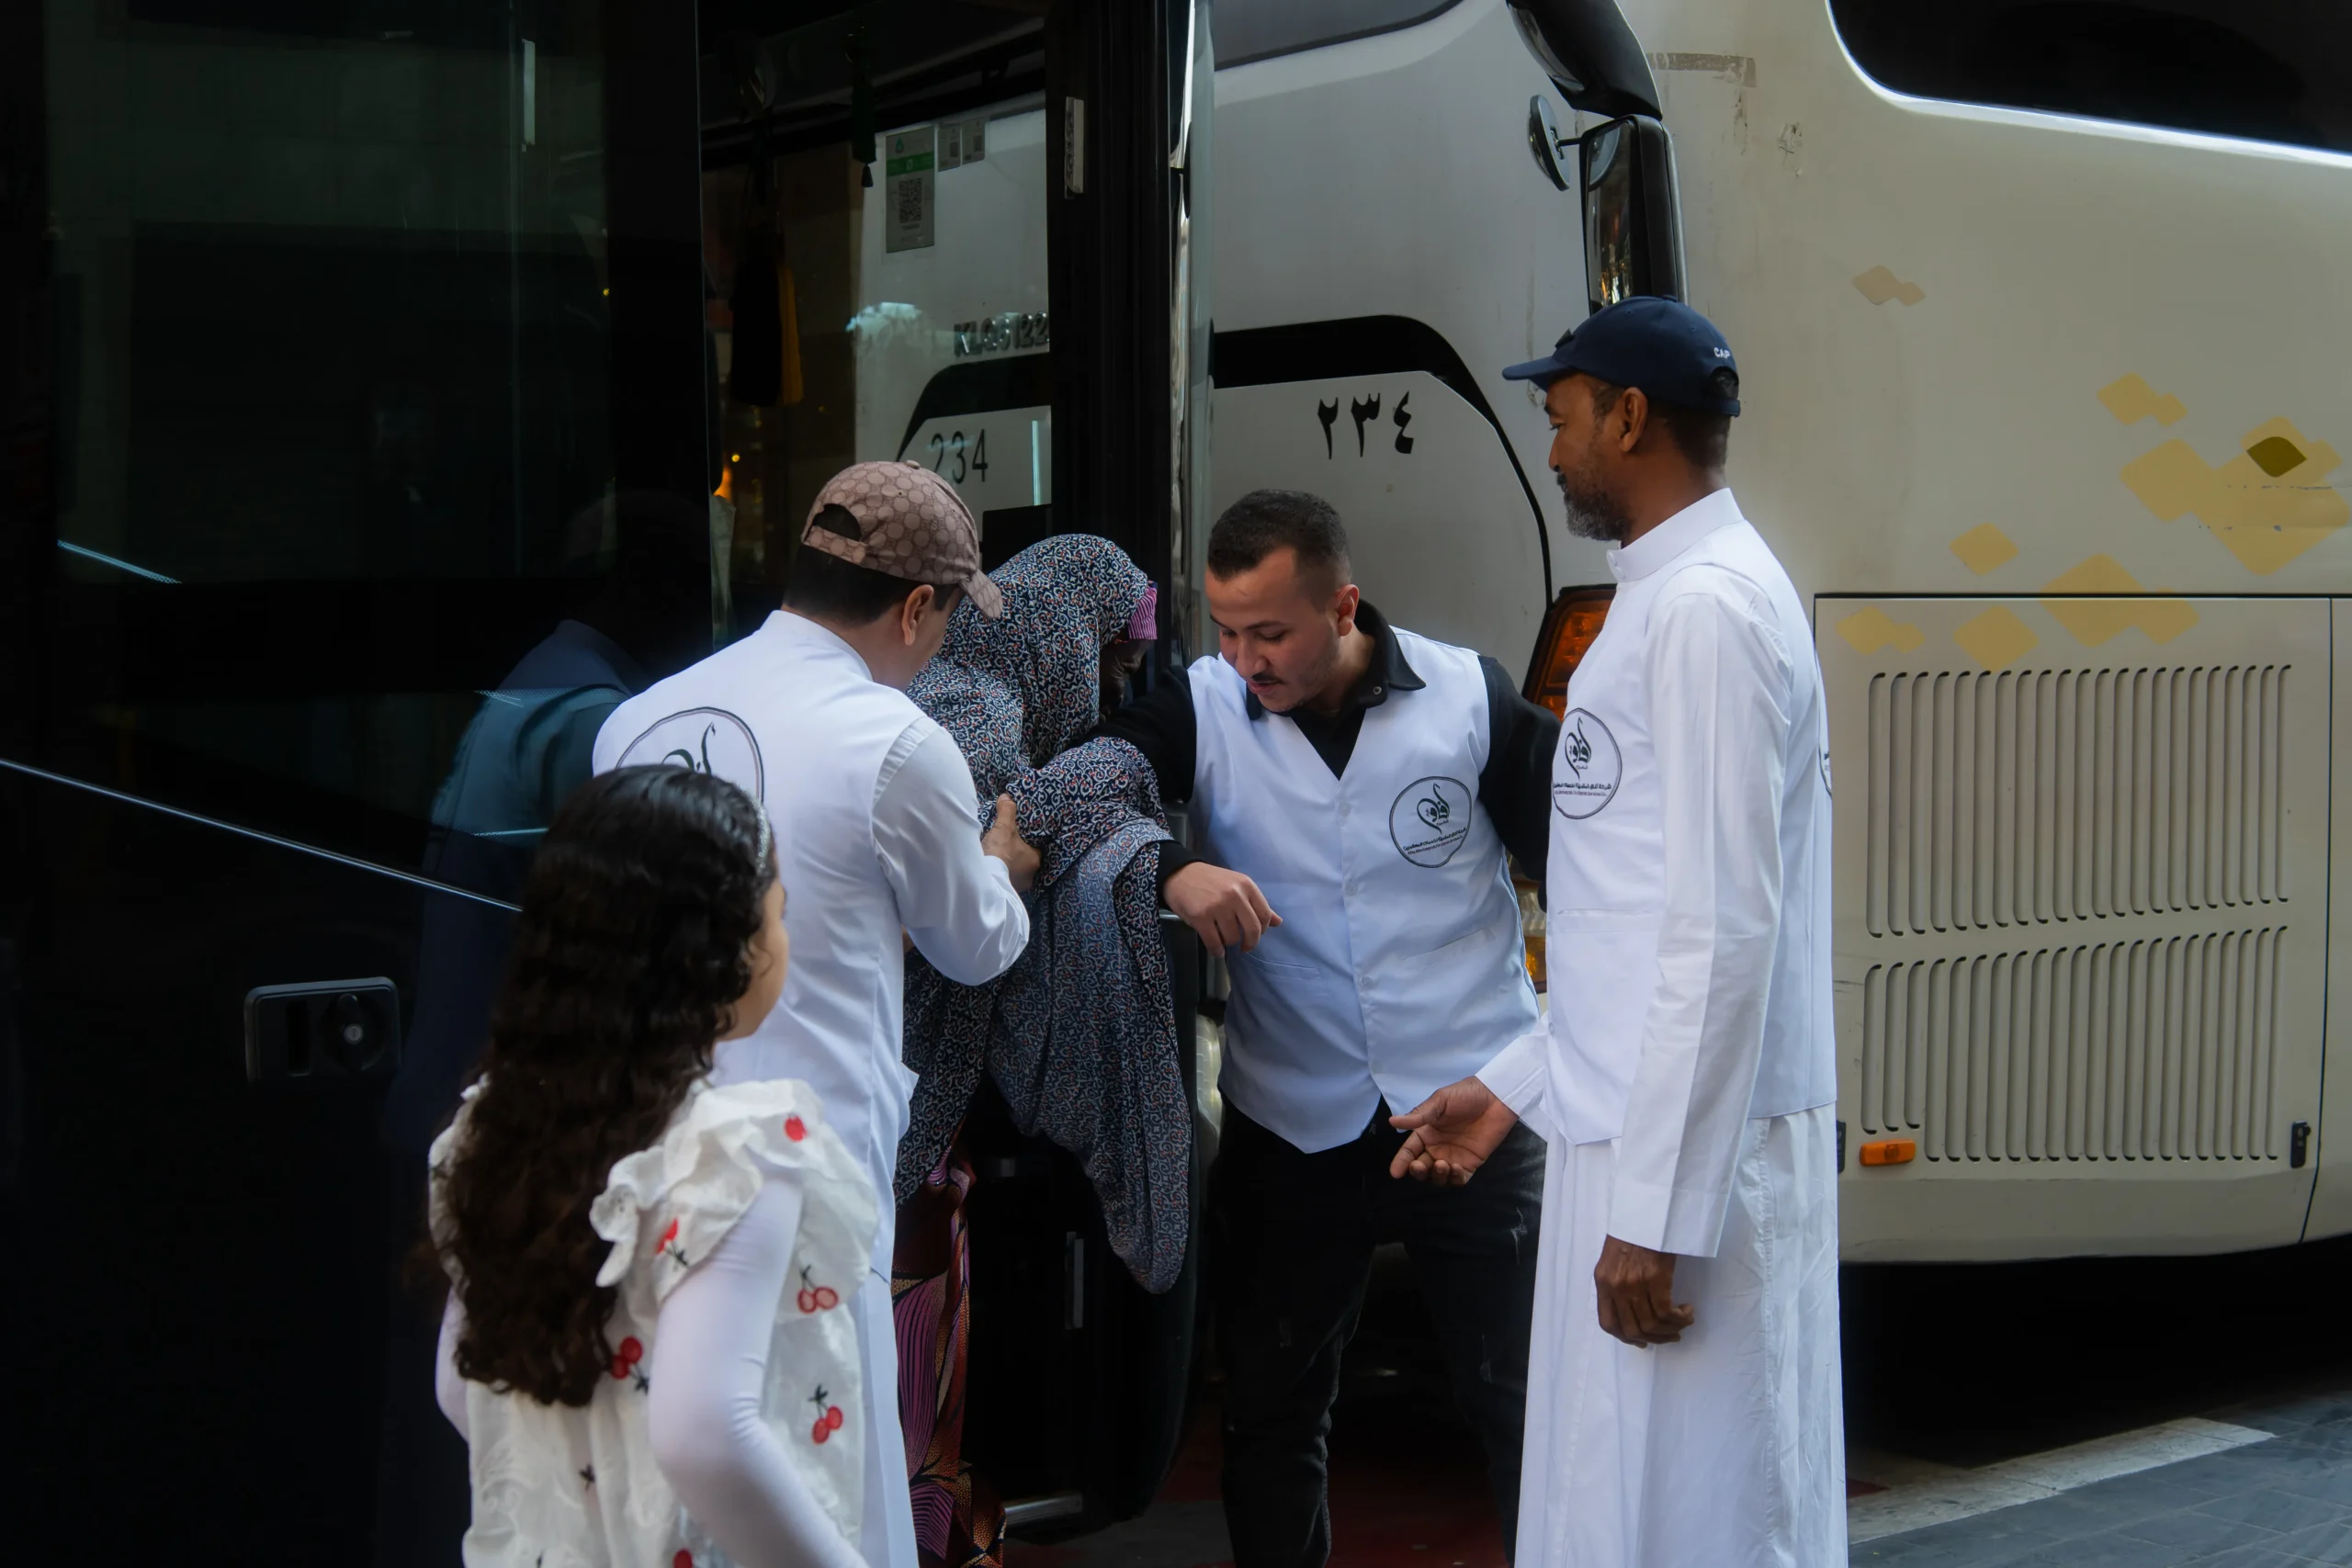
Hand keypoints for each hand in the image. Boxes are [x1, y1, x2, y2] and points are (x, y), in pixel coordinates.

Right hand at [982, 795, 1039, 892]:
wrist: (982, 877)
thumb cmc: (999, 852)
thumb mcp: (1004, 827)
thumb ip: (1007, 811)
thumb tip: (1006, 797)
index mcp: (1034, 860)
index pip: (1036, 849)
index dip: (1028, 842)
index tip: (1020, 837)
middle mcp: (1030, 876)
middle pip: (1026, 861)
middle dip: (1018, 855)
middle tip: (1008, 846)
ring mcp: (1018, 886)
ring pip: (1016, 872)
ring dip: (1010, 866)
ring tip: (1000, 857)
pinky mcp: (1005, 890)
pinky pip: (1006, 880)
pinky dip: (1002, 874)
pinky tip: (995, 868)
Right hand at [1164, 862, 1279, 953]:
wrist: (1179, 874)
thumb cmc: (1210, 881)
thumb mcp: (1236, 885)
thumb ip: (1256, 904)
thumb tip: (1278, 922)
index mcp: (1246, 885)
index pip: (1264, 915)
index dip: (1262, 931)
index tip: (1254, 935)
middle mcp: (1234, 895)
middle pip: (1252, 930)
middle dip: (1250, 943)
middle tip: (1244, 947)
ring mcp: (1217, 906)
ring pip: (1232, 937)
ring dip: (1229, 943)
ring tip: (1223, 938)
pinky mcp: (1200, 917)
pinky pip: (1214, 943)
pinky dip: (1217, 951)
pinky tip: (1217, 949)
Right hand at [1388, 1077, 1519, 1184]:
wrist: (1496, 1097)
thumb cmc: (1465, 1095)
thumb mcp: (1440, 1100)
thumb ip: (1419, 1115)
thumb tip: (1392, 1122)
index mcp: (1427, 1132)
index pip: (1410, 1150)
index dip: (1401, 1161)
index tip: (1395, 1173)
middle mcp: (1437, 1147)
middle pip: (1422, 1167)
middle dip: (1417, 1171)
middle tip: (1419, 1166)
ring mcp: (1454, 1156)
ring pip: (1439, 1176)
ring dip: (1436, 1175)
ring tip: (1442, 1164)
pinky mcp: (1471, 1163)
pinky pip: (1459, 1178)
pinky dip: (1454, 1178)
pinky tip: (1455, 1168)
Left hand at [1593, 1236, 1694, 1347]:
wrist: (1645, 1210)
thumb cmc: (1632, 1232)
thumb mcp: (1613, 1260)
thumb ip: (1616, 1284)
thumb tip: (1631, 1309)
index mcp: (1602, 1283)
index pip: (1608, 1323)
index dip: (1625, 1338)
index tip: (1641, 1341)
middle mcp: (1616, 1287)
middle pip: (1632, 1330)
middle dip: (1654, 1338)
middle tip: (1670, 1335)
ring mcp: (1635, 1284)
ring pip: (1652, 1324)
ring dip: (1671, 1329)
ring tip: (1683, 1321)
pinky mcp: (1656, 1279)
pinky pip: (1667, 1313)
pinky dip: (1679, 1318)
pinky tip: (1687, 1311)